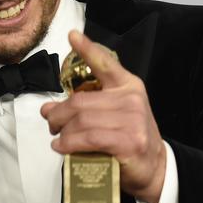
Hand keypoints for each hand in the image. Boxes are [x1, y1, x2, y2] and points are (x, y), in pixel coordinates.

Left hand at [41, 30, 166, 202]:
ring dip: (62, 132)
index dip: (87, 49)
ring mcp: (132, 121)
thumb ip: (85, 106)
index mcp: (127, 85)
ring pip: (81, 121)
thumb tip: (47, 109)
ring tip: (57, 138)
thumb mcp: (112, 114)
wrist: (155, 167)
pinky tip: (61, 147)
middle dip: (57, 114)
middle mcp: (131, 99)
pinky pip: (89, 138)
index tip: (72, 35)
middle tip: (50, 123)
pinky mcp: (129, 142)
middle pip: (79, 102)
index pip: (105, 63)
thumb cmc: (128, 137)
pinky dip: (69, 143)